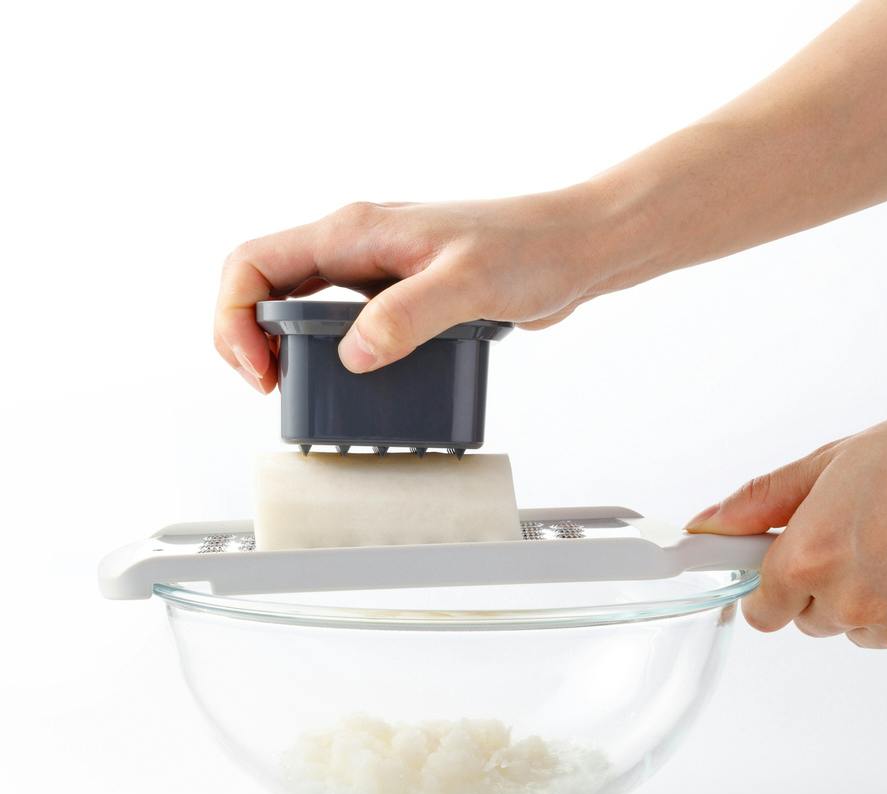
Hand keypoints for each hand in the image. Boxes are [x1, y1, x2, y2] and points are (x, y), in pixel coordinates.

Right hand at [214, 188, 608, 390]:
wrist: (575, 248)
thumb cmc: (531, 248)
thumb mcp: (467, 283)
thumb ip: (407, 315)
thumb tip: (353, 355)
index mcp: (355, 232)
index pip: (254, 263)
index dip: (235, 318)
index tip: (260, 370)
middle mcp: (357, 247)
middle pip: (266, 286)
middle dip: (252, 339)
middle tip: (274, 389)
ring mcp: (377, 271)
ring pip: (301, 305)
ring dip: (289, 347)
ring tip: (304, 391)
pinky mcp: (401, 294)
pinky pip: (344, 322)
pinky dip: (332, 352)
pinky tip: (355, 381)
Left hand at [685, 385, 886, 650]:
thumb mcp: (828, 464)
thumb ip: (759, 503)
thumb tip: (708, 524)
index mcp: (811, 560)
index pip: (761, 612)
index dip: (767, 585)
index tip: (777, 565)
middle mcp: (852, 603)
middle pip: (809, 620)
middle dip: (817, 586)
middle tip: (851, 537)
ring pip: (857, 629)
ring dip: (864, 600)